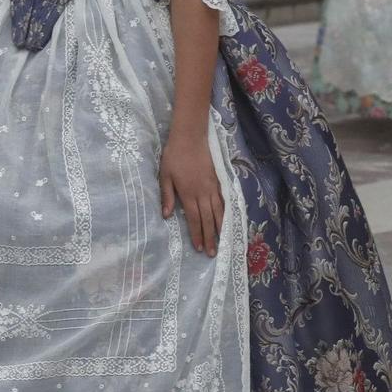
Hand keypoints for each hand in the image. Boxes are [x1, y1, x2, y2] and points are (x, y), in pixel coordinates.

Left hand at [159, 132, 223, 256]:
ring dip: (220, 228)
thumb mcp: (164, 176)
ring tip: (223, 241)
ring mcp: (213, 187)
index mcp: (189, 193)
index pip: (194, 219)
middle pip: (208, 219)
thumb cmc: (174, 156)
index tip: (200, 248)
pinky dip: (226, 213)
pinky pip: (223, 201)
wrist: (191, 138)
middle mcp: (203, 193)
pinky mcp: (218, 181)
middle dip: (210, 237)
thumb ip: (167, 196)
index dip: (197, 234)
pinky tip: (227, 220)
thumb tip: (166, 216)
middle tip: (213, 253)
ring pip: (218, 212)